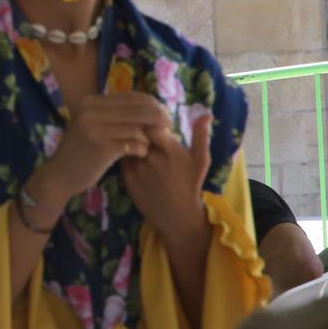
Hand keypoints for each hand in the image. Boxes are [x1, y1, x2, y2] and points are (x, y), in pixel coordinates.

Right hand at [26, 93, 169, 218]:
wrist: (59, 176)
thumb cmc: (81, 152)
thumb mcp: (93, 126)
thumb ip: (115, 115)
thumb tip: (152, 107)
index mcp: (90, 102)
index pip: (130, 96)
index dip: (151, 103)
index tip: (164, 113)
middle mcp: (90, 111)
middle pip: (137, 108)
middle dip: (158, 117)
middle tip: (169, 126)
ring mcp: (94, 128)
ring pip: (137, 126)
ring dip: (148, 136)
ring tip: (148, 144)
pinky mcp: (101, 147)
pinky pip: (133, 143)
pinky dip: (141, 148)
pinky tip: (140, 153)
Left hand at [120, 112, 213, 239]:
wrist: (177, 215)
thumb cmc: (190, 183)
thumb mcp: (200, 160)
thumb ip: (201, 135)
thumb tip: (206, 113)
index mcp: (169, 149)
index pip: (150, 123)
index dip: (149, 120)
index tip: (154, 123)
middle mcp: (151, 158)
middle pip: (136, 131)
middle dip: (139, 129)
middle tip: (144, 131)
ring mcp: (137, 168)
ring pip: (127, 143)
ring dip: (131, 140)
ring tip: (139, 144)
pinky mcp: (126, 178)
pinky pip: (121, 157)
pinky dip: (125, 153)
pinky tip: (134, 157)